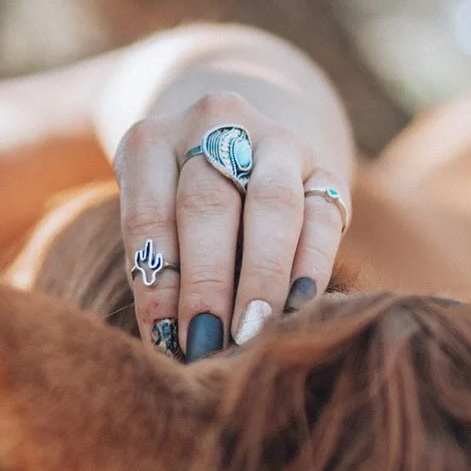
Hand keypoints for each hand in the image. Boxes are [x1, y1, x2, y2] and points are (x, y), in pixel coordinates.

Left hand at [114, 84, 351, 360]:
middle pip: (208, 205)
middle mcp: (213, 124)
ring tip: (254, 332)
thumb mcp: (151, 225)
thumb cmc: (176, 212)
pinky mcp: (322, 167)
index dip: (159, 284)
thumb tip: (173, 346)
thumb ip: (158, 272)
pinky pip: (322, 214)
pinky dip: (312, 262)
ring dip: (262, 276)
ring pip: (271, 204)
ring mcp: (273, 140)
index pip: (148, 216)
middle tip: (209, 343)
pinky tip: (300, 303)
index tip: (168, 342)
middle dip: (208, 283)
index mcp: (150, 141)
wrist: (236, 147)